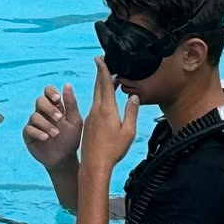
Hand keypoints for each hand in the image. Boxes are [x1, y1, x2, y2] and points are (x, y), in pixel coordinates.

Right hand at [22, 83, 82, 169]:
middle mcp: (43, 113)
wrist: (64, 159)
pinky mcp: (29, 135)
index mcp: (55, 107)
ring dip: (46, 124)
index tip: (57, 99)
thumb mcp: (75, 121)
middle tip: (59, 118)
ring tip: (56, 134)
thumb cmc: (71, 139)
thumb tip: (67, 84)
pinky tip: (46, 138)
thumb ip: (71, 104)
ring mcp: (34, 123)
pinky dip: (38, 132)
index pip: (48, 91)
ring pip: (35, 116)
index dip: (51, 92)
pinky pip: (29, 129)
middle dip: (49, 108)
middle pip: (39, 101)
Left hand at [79, 59, 138, 173]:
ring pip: (96, 96)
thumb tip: (134, 97)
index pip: (105, 84)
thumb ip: (131, 112)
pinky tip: (106, 102)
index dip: (103, 70)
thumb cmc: (113, 150)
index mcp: (107, 110)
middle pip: (99, 87)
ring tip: (110, 80)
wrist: (94, 165)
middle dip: (101, 73)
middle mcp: (96, 110)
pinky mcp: (88, 124)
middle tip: (102, 62)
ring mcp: (91, 117)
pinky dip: (100, 98)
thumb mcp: (128, 131)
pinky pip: (95, 106)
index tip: (100, 58)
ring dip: (102, 86)